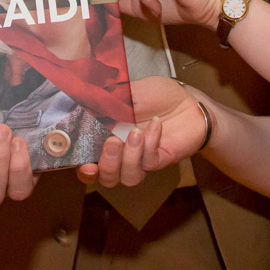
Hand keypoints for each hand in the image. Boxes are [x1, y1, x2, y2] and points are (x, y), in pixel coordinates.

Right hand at [75, 76, 209, 185]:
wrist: (188, 100)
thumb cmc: (158, 95)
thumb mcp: (127, 92)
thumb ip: (104, 101)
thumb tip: (81, 105)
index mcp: (106, 135)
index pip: (87, 158)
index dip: (81, 166)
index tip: (84, 162)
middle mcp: (121, 151)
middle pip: (106, 176)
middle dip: (107, 163)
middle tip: (113, 142)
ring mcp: (140, 158)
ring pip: (127, 177)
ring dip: (129, 157)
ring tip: (136, 133)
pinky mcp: (159, 160)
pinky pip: (149, 163)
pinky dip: (150, 144)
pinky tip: (155, 125)